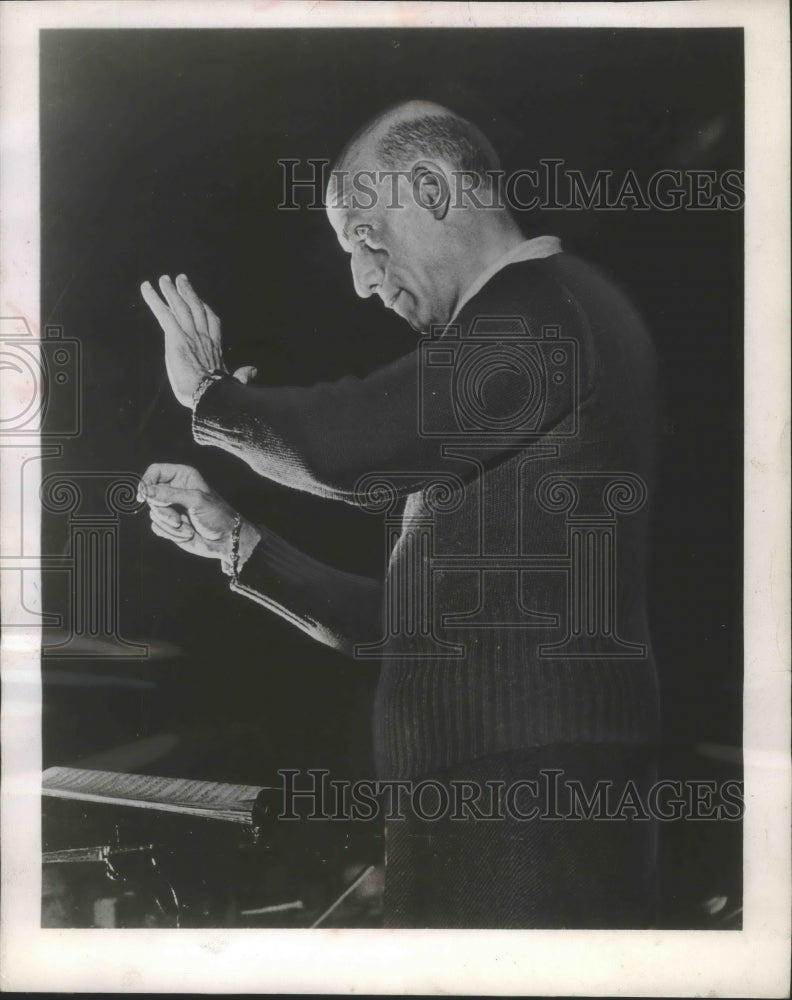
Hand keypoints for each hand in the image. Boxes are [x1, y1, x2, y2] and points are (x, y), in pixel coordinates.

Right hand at [139, 462, 238, 561]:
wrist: (226, 540)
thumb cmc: (217, 515)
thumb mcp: (196, 501)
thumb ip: (169, 494)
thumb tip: (145, 491)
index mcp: (183, 476)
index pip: (155, 471)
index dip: (147, 482)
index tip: (144, 497)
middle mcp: (174, 490)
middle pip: (150, 495)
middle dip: (163, 511)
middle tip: (177, 520)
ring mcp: (171, 508)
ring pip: (153, 514)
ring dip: (170, 525)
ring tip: (188, 528)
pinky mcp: (170, 524)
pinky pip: (156, 527)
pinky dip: (170, 533)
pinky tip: (187, 534)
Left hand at [140, 274, 257, 407]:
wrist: (209, 395)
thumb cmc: (220, 393)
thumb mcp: (234, 383)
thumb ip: (242, 375)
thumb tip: (255, 371)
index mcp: (215, 347)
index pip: (211, 321)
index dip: (205, 308)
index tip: (200, 300)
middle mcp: (203, 337)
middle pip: (195, 308)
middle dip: (188, 292)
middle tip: (180, 279)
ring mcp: (190, 335)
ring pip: (180, 307)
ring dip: (171, 292)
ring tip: (164, 279)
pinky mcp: (176, 338)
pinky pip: (164, 314)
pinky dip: (154, 300)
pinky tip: (146, 288)